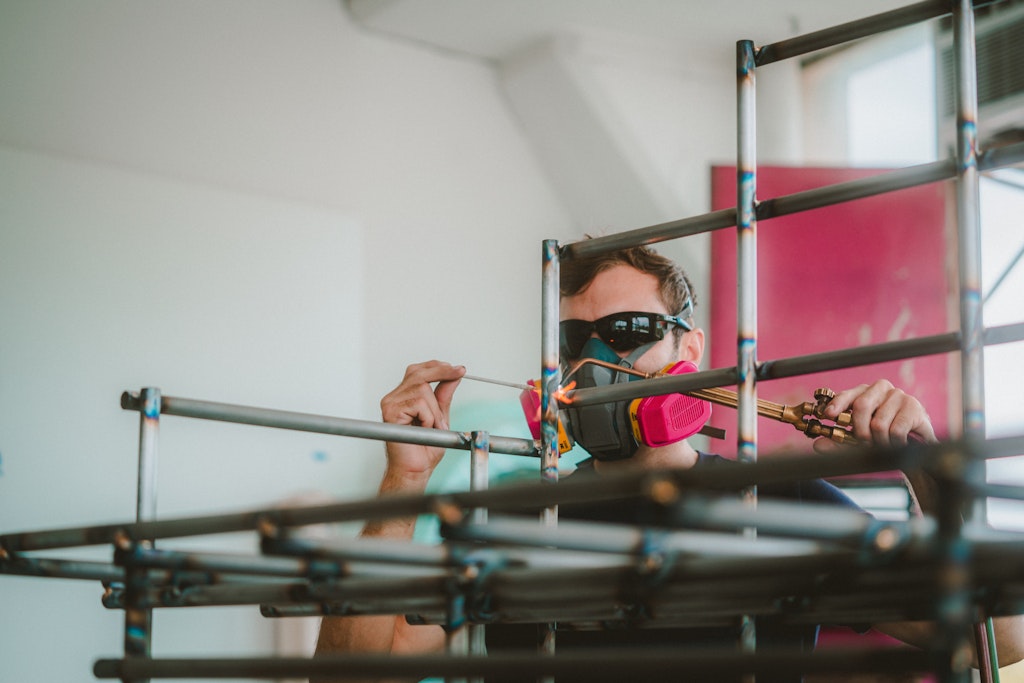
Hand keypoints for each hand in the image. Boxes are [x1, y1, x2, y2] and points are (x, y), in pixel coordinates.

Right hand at [379, 360, 465, 481]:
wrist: (415, 470)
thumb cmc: (424, 449)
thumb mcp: (440, 416)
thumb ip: (444, 396)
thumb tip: (454, 376)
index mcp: (403, 396)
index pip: (419, 371)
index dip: (439, 367)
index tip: (459, 369)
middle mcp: (394, 397)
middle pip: (419, 373)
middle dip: (442, 372)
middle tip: (459, 373)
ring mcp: (390, 403)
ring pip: (423, 389)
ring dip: (435, 410)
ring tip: (433, 427)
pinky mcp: (391, 411)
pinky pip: (419, 403)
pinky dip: (429, 417)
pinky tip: (425, 429)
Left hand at [813, 379, 936, 452]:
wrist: (916, 444)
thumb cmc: (884, 437)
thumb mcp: (859, 440)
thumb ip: (839, 443)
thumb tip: (818, 446)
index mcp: (864, 392)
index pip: (847, 395)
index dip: (837, 404)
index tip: (828, 414)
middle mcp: (880, 389)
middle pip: (861, 406)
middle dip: (859, 430)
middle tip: (863, 442)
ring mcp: (898, 395)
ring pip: (878, 423)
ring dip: (879, 441)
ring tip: (884, 444)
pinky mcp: (913, 407)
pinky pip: (896, 430)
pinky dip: (894, 442)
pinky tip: (898, 443)